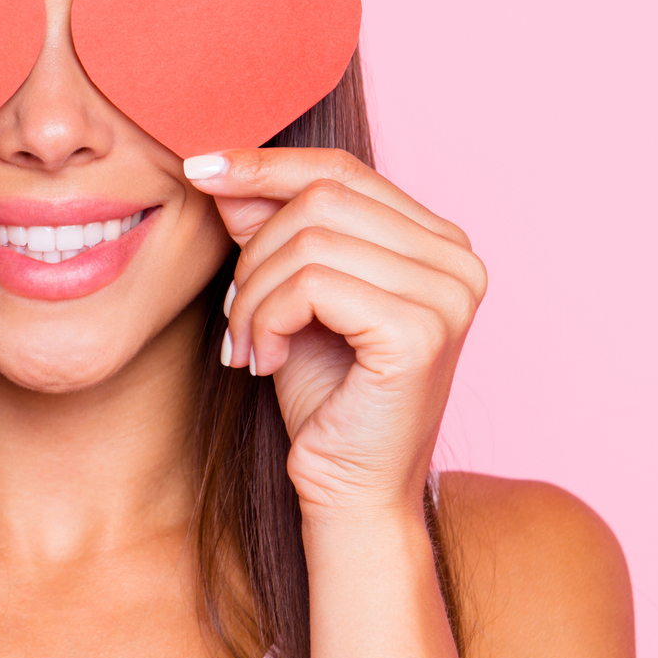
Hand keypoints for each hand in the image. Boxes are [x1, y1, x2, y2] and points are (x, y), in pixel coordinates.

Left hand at [184, 149, 485, 519]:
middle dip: (254, 252)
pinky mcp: (420, 333)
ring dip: (253, 294)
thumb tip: (224, 166)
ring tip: (246, 344)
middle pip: (321, 197)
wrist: (349, 493)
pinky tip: (266, 361)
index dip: (266, 165)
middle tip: (236, 315)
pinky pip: (312, 285)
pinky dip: (268, 319)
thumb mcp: (289, 295)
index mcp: (437, 242)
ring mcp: (448, 295)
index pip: (342, 169)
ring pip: (309, 241)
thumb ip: (270, 228)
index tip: (200, 168)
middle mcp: (457, 260)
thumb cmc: (324, 398)